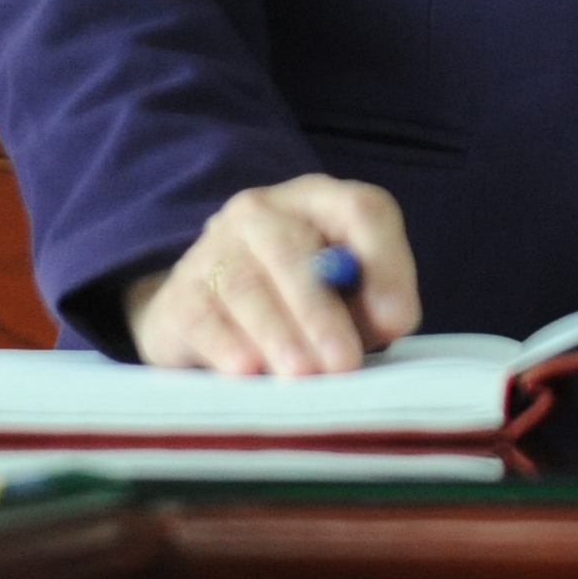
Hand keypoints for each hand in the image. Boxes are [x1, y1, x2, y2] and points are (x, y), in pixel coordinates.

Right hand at [127, 177, 421, 376]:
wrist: (211, 319)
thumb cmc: (304, 310)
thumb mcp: (352, 300)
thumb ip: (380, 303)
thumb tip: (392, 316)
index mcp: (321, 203)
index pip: (361, 210)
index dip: (384, 261)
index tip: (397, 321)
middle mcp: (263, 213)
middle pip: (291, 248)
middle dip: (319, 310)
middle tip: (342, 363)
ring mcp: (214, 247)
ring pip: (245, 283)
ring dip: (278, 332)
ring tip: (301, 375)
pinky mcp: (180, 294)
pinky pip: (202, 315)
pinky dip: (226, 344)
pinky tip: (246, 370)